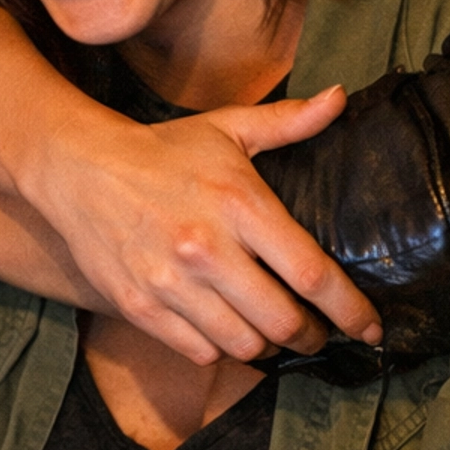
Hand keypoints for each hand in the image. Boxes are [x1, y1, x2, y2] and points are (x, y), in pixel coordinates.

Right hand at [22, 88, 381, 365]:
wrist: (78, 169)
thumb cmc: (163, 151)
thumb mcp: (227, 127)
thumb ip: (288, 122)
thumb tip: (340, 97)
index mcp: (240, 204)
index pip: (312, 273)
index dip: (350, 310)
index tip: (371, 327)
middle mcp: (208, 249)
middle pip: (283, 321)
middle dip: (311, 336)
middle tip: (318, 333)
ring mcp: (171, 283)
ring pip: (244, 344)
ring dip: (268, 345)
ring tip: (272, 332)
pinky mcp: (141, 307)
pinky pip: (200, 351)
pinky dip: (222, 348)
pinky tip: (228, 330)